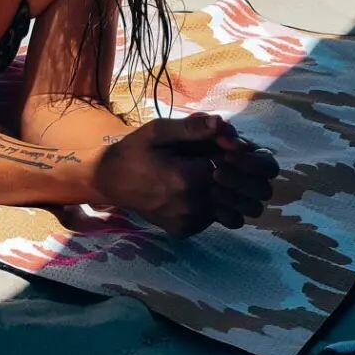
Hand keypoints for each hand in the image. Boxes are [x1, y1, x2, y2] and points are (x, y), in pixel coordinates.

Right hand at [91, 113, 276, 237]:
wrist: (110, 181)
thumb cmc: (136, 150)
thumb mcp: (159, 130)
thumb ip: (194, 128)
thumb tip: (224, 124)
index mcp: (187, 177)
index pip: (236, 167)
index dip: (236, 155)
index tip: (226, 147)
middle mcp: (192, 205)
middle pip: (245, 196)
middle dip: (243, 178)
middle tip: (227, 164)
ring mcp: (189, 222)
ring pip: (236, 214)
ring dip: (232, 196)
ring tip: (215, 179)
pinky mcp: (185, 230)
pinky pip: (214, 220)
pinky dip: (213, 206)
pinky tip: (196, 191)